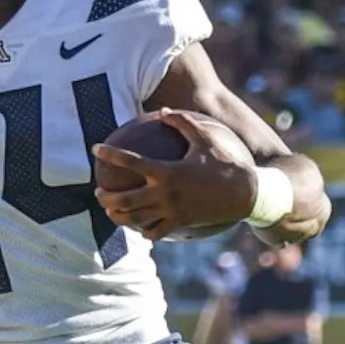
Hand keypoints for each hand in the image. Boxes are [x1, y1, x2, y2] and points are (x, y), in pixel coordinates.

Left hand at [92, 109, 257, 241]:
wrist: (249, 194)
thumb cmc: (227, 162)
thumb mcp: (207, 139)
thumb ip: (183, 123)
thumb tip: (163, 112)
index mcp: (167, 171)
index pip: (130, 161)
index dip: (110, 154)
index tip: (95, 149)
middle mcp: (165, 193)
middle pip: (123, 199)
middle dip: (105, 197)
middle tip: (98, 191)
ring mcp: (171, 211)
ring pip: (134, 219)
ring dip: (117, 216)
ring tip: (110, 211)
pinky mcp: (180, 223)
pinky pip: (155, 231)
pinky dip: (144, 230)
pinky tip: (138, 227)